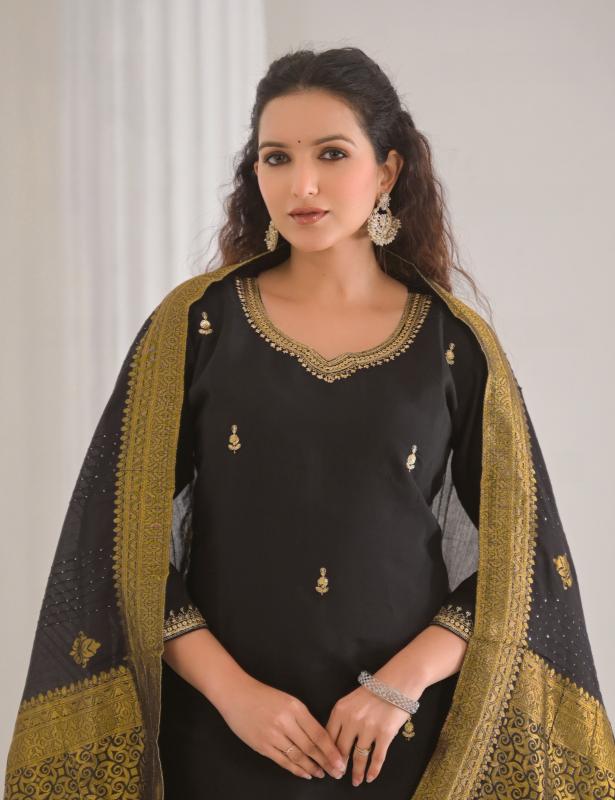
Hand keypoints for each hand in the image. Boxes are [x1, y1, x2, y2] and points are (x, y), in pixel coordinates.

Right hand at [218, 674, 346, 780]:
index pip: (318, 733)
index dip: (331, 750)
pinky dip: (296, 769)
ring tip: (322, 774)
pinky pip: (283, 761)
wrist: (237, 695)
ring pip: (298, 756)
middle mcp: (285, 722)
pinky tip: (305, 773)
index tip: (340, 759)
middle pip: (311, 747)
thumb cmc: (263, 696)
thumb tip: (320, 738)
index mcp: (295, 708)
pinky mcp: (262, 746)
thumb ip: (303, 718)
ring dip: (312, 768)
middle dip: (326, 762)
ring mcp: (273, 735)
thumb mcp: (288, 700)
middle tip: (337, 772)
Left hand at [324, 681, 420, 786]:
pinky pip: (377, 757)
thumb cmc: (375, 689)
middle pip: (341, 750)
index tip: (327, 765)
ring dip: (356, 772)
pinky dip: (373, 770)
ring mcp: (368, 727)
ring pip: (359, 757)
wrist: (399, 681)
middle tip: (338, 776)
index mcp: (340, 710)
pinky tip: (370, 777)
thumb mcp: (352, 700)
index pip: (328, 738)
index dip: (327, 754)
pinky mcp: (385, 733)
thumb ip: (343, 718)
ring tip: (355, 781)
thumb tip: (335, 741)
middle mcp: (352, 719)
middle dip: (339, 766)